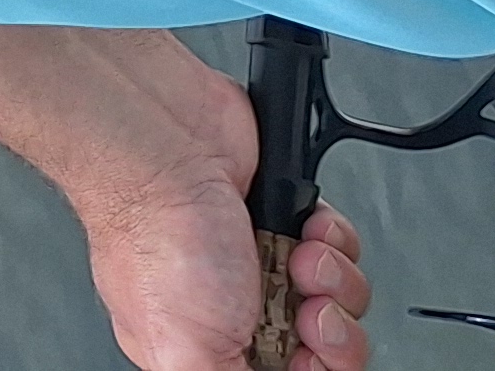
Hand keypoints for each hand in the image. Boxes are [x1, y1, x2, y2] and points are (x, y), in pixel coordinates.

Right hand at [82, 181, 368, 370]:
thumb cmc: (154, 238)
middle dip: (332, 333)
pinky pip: (340, 244)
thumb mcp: (188, 353)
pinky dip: (334, 237)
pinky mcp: (285, 214)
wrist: (161, 147)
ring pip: (339, 297)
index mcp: (208, 346)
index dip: (309, 370)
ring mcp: (262, 257)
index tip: (305, 357)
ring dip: (335, 281)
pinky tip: (304, 227)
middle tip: (307, 311)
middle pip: (321, 346)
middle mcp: (236, 304)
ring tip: (300, 258)